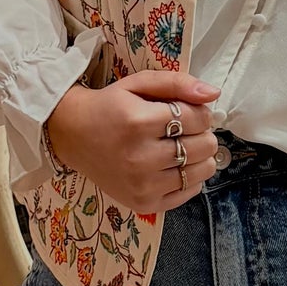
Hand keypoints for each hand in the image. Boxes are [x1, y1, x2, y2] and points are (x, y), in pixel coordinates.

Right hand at [45, 69, 221, 214]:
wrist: (73, 136)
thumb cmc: (109, 107)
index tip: (189, 111)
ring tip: (182, 146)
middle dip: (202, 133)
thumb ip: (177, 82)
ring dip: (201, 156)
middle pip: (203, 146)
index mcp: (138, 122)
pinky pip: (189, 192)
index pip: (196, 118)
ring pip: (201, 171)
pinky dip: (191, 178)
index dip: (201, 112)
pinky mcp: (143, 203)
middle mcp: (140, 157)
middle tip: (185, 129)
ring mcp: (142, 185)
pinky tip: (175, 165)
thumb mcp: (138, 83)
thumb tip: (213, 94)